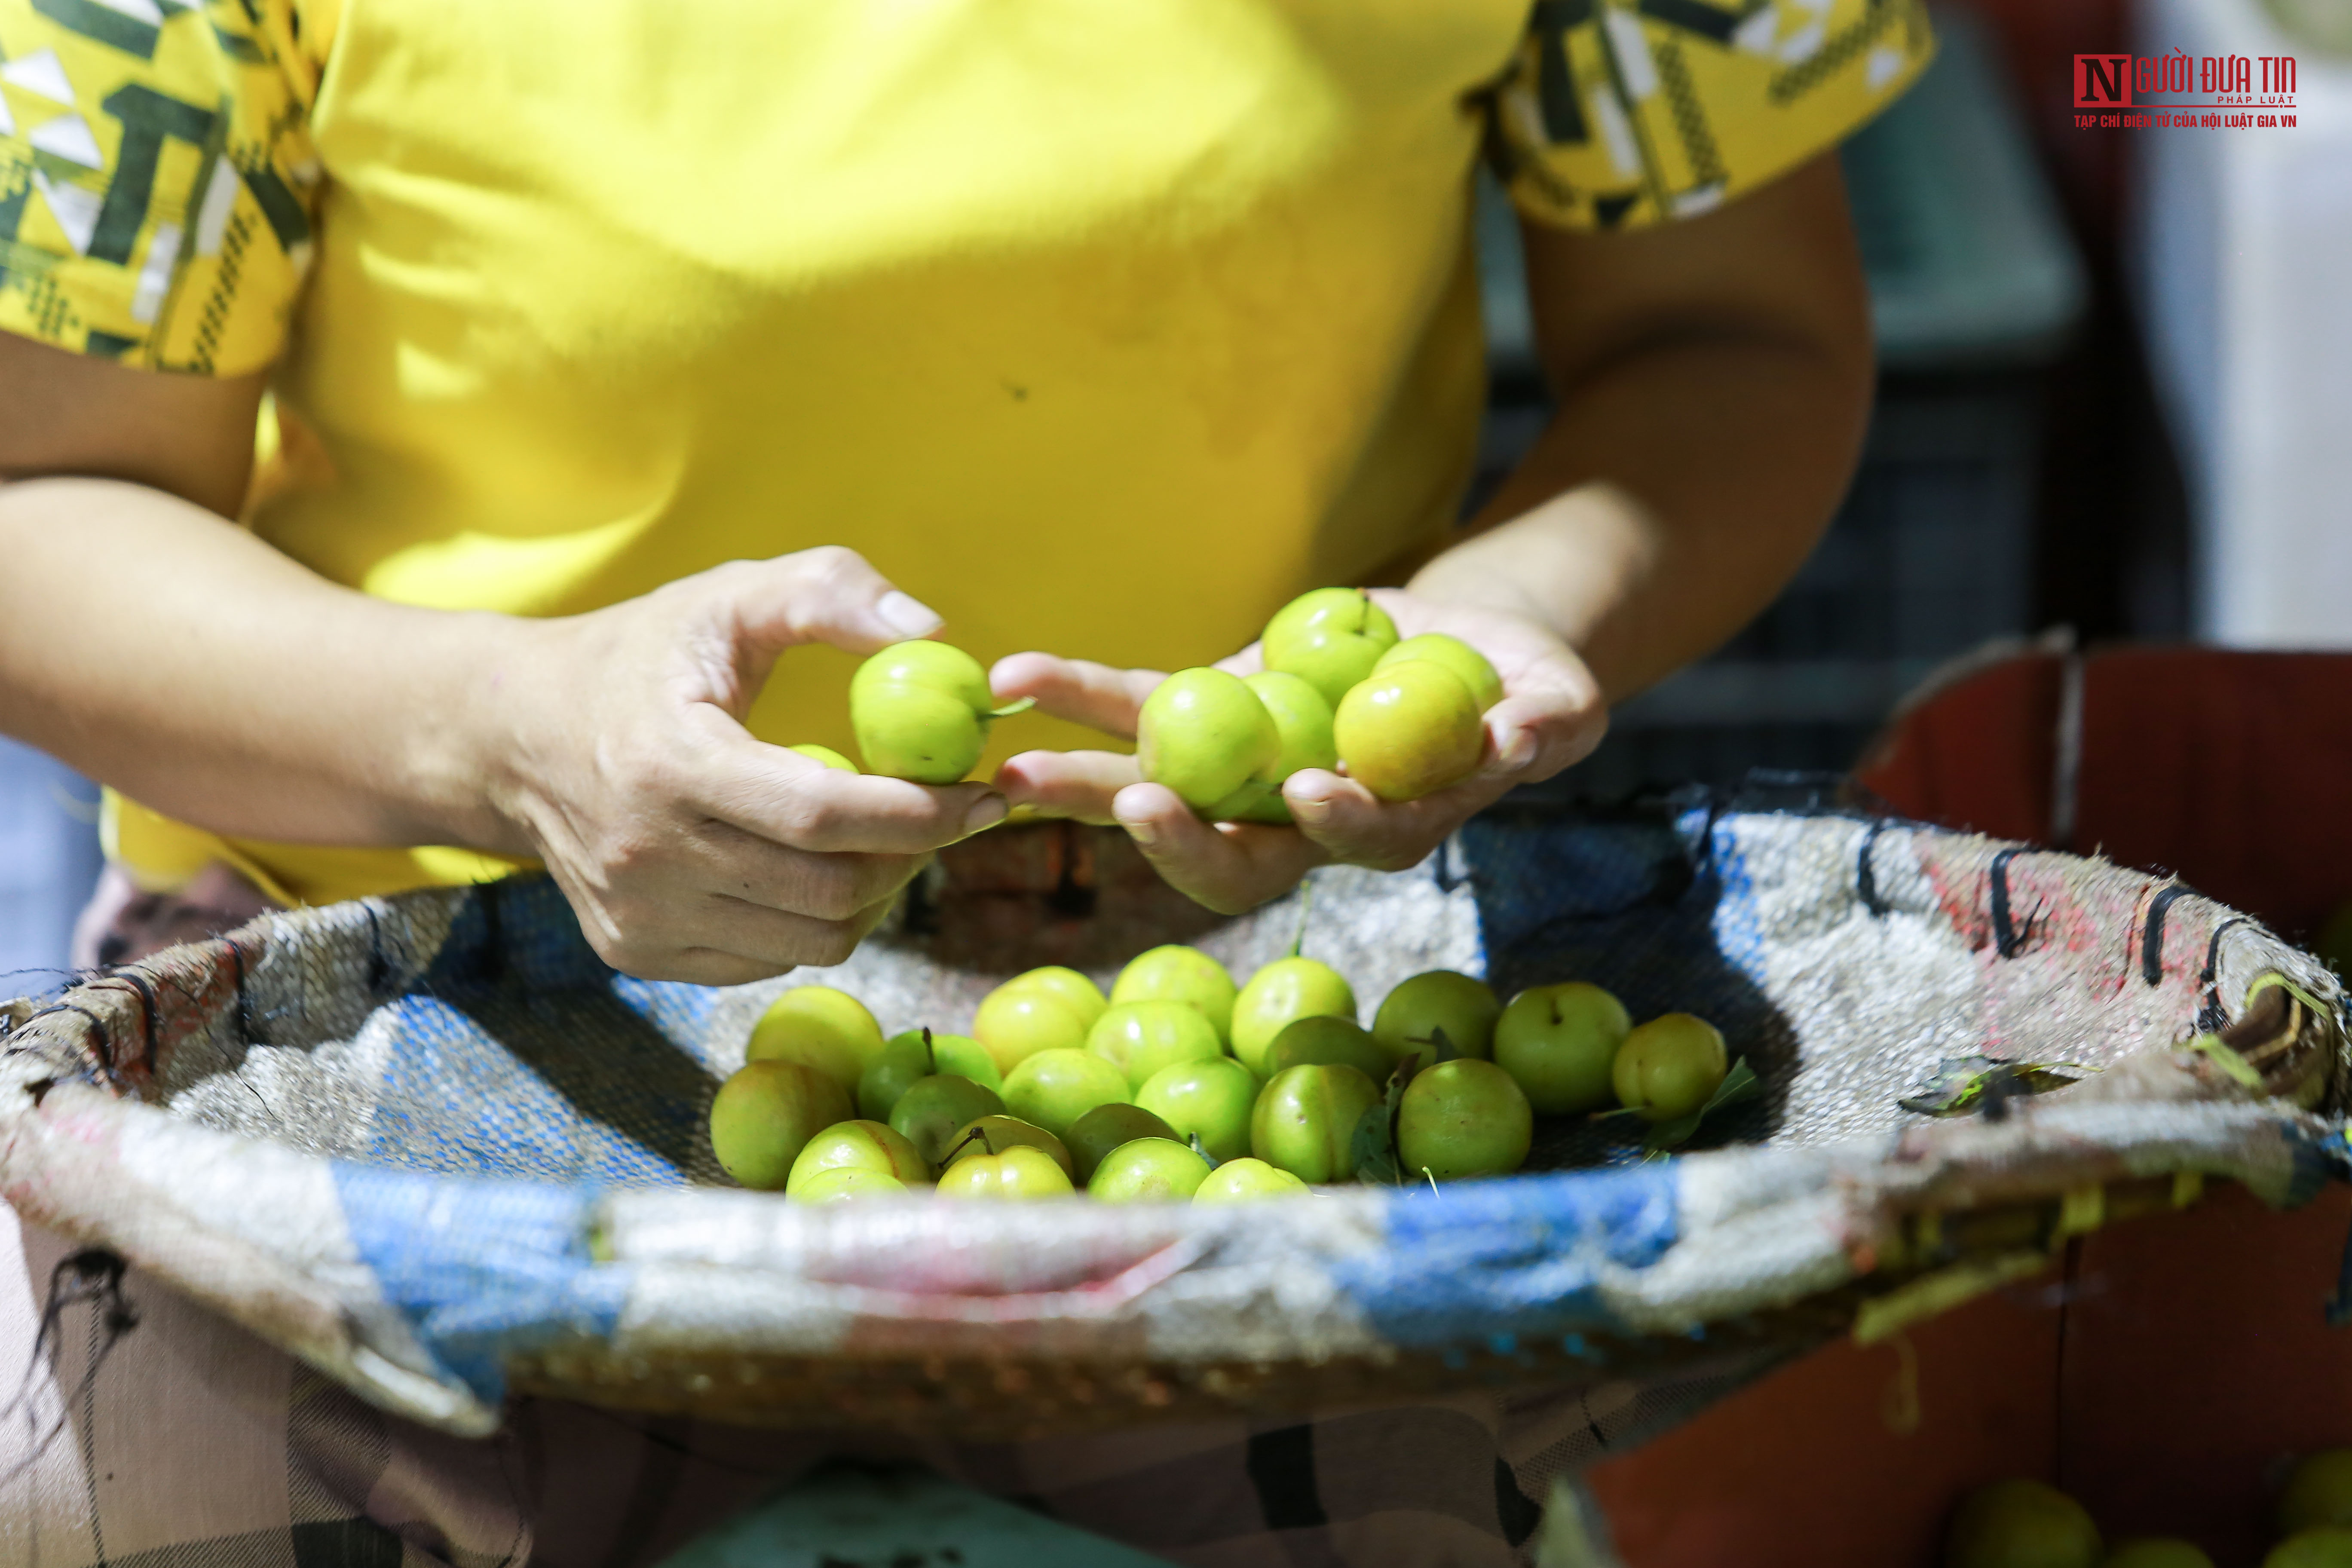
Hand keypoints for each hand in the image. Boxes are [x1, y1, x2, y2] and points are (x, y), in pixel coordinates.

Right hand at [480, 547, 1005, 982]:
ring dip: (874, 895)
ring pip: (810, 940)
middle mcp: (644, 856)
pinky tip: (811, 866)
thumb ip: (831, 593)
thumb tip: (935, 637)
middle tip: (948, 817)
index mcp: (667, 765)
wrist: (512, 735)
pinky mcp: (636, 954)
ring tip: (885, 839)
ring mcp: (636, 917)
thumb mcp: (728, 596)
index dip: (922, 814)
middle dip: (913, 857)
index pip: (824, 815)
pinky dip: (812, 921)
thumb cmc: (641, 656)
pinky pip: (768, 959)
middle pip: (828, 890)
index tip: (986, 794)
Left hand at [990, 590, 1604, 914]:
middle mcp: (1300, 823)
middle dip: (1163, 836)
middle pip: (1224, 849)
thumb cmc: (1528, 689)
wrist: (1467, 649)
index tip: (1304, 794)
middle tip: (1121, 807)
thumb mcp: (1558, 702)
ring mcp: (1247, 775)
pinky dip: (1081, 697)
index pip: (1346, 845)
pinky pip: (1138, 711)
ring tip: (1010, 769)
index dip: (1325, 827)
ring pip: (1157, 789)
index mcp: (1385, 828)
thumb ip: (1543, 727)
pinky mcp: (1215, 714)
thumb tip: (1517, 741)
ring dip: (1085, 782)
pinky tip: (1017, 676)